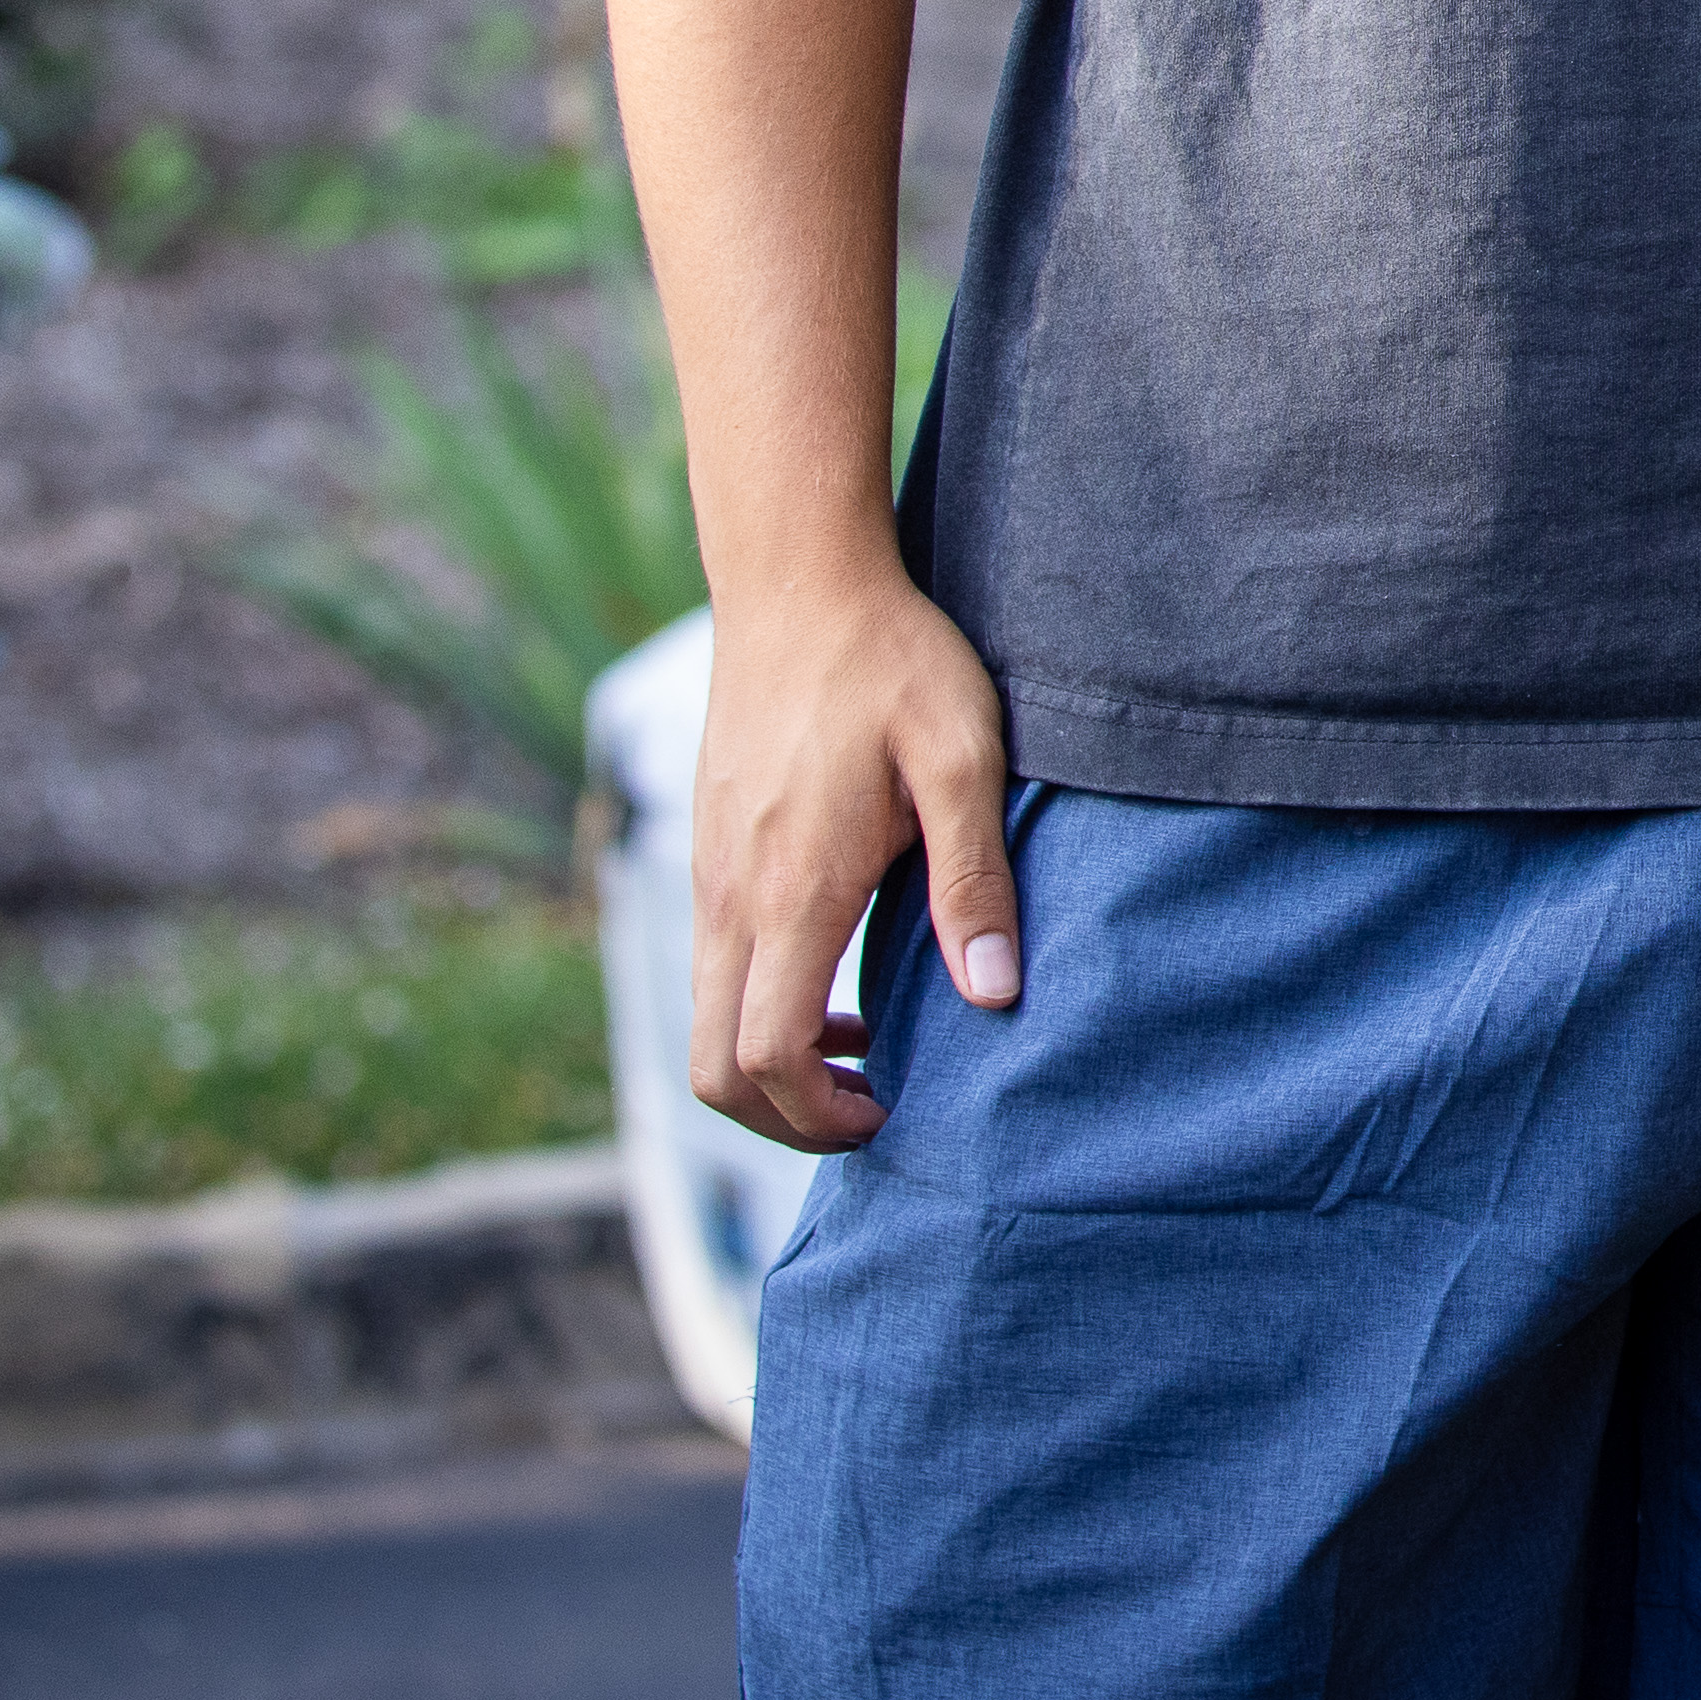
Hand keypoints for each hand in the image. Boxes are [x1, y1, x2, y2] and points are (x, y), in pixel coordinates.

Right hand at [688, 553, 1020, 1152]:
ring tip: (866, 1050)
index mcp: (792, 891)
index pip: (764, 1058)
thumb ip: (975, 878)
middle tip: (874, 1108)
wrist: (797, 582)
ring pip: (706, 1020)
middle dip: (784, 1117)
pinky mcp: (707, 852)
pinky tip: (838, 975)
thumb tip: (993, 994)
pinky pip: (714, 968)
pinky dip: (761, 1006)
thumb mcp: (961, 758)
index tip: (892, 1108)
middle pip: (713, 1068)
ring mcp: (707, 876)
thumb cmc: (891, 662)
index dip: (820, 1116)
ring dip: (774, 1062)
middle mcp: (730, 898)